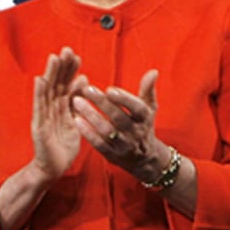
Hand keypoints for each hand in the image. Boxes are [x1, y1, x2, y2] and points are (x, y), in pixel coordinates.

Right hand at [28, 48, 85, 183]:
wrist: (53, 168)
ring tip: (54, 58)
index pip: (66, 85)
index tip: (77, 56)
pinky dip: (39, 94)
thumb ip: (78, 103)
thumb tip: (84, 80)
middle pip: (56, 84)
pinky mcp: (38, 126)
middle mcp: (50, 109)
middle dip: (61, 67)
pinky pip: (39, 108)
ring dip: (50, 74)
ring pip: (47, 92)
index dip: (70, 71)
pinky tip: (40, 80)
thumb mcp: (75, 121)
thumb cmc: (63, 147)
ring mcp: (43, 116)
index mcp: (61, 108)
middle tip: (67, 50)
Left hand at [75, 68, 174, 185]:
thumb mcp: (148, 108)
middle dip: (102, 103)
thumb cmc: (142, 125)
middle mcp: (136, 133)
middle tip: (86, 89)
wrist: (144, 158)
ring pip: (107, 131)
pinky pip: (99, 144)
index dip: (124, 99)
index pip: (137, 108)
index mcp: (145, 119)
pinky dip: (88, 133)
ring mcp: (124, 145)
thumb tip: (153, 72)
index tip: (109, 89)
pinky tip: (76, 120)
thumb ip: (148, 89)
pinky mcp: (112, 155)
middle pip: (119, 118)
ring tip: (77, 101)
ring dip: (91, 116)